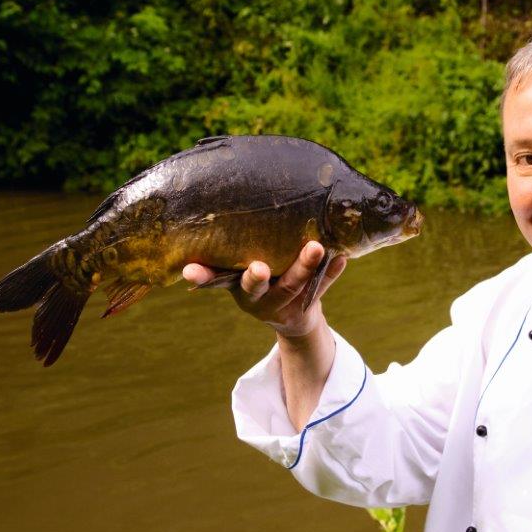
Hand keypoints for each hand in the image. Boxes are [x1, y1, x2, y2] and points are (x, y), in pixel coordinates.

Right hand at [182, 241, 346, 337]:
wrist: (292, 316)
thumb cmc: (261, 278)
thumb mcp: (239, 270)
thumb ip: (226, 254)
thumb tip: (209, 214)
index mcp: (234, 285)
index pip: (214, 279)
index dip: (202, 275)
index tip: (189, 270)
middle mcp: (256, 297)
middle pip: (255, 288)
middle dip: (256, 278)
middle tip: (259, 268)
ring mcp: (282, 303)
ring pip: (292, 285)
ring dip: (304, 266)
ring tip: (315, 247)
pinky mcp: (307, 303)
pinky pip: (320, 286)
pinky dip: (331, 273)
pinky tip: (342, 257)